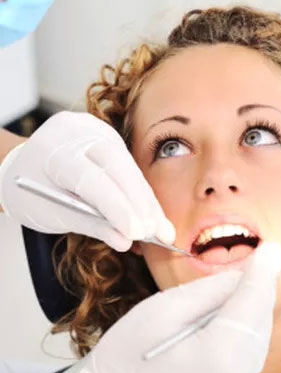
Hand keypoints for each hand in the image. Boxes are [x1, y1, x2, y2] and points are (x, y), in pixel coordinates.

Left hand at [0, 111, 174, 250]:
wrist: (24, 164)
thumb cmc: (31, 191)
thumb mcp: (52, 213)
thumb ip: (90, 224)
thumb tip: (125, 241)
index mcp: (53, 152)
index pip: (91, 179)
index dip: (116, 206)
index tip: (136, 233)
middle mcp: (77, 134)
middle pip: (118, 168)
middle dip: (140, 203)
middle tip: (159, 233)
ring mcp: (95, 131)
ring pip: (129, 168)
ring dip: (147, 201)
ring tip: (163, 229)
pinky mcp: (109, 137)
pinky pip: (130, 166)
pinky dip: (141, 193)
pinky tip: (154, 213)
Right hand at [79, 242, 280, 372]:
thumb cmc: (125, 359)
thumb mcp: (161, 312)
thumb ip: (205, 292)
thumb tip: (236, 277)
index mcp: (218, 356)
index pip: (251, 304)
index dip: (262, 272)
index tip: (271, 249)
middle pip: (260, 322)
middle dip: (262, 287)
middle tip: (264, 259)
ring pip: (257, 338)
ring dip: (256, 306)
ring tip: (251, 279)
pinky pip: (248, 354)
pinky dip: (247, 327)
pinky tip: (238, 309)